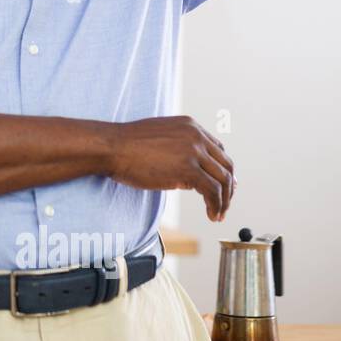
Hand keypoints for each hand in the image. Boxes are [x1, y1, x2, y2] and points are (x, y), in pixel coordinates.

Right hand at [107, 115, 235, 221]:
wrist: (112, 147)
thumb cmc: (126, 146)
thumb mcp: (159, 138)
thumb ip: (178, 147)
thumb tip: (188, 170)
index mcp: (190, 126)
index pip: (219, 150)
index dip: (223, 170)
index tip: (223, 186)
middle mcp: (196, 136)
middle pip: (226, 165)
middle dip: (228, 188)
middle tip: (224, 204)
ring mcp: (194, 152)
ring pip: (223, 180)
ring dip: (224, 200)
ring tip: (218, 214)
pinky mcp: (188, 170)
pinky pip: (212, 191)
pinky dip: (216, 206)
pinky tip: (211, 214)